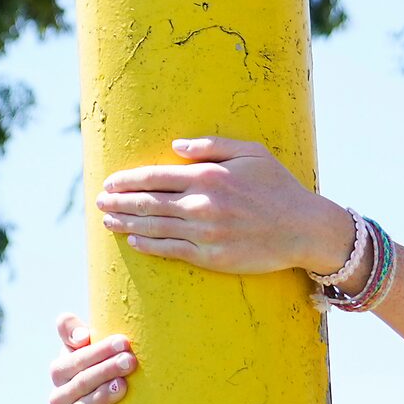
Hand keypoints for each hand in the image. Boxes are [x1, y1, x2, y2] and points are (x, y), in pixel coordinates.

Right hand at [48, 317, 133, 403]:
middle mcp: (58, 396)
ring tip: (122, 386)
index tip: (124, 342)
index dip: (99, 350)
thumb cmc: (94, 376)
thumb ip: (72, 331)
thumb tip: (82, 337)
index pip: (75, 358)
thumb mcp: (80, 352)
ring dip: (101, 396)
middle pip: (81, 381)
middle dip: (106, 369)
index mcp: (59, 371)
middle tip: (130, 361)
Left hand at [95, 138, 354, 275]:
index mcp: (209, 176)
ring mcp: (206, 233)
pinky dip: (149, 246)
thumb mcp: (251, 152)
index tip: (110, 182)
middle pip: (148, 203)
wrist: (304, 228)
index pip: (155, 177)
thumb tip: (177, 146)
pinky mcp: (213, 257)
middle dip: (119, 202)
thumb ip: (212, 145)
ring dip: (127, 224)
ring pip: (155, 228)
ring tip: (108, 221)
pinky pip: (172, 251)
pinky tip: (134, 242)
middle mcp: (203, 204)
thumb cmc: (278, 186)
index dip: (128, 180)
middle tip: (99, 202)